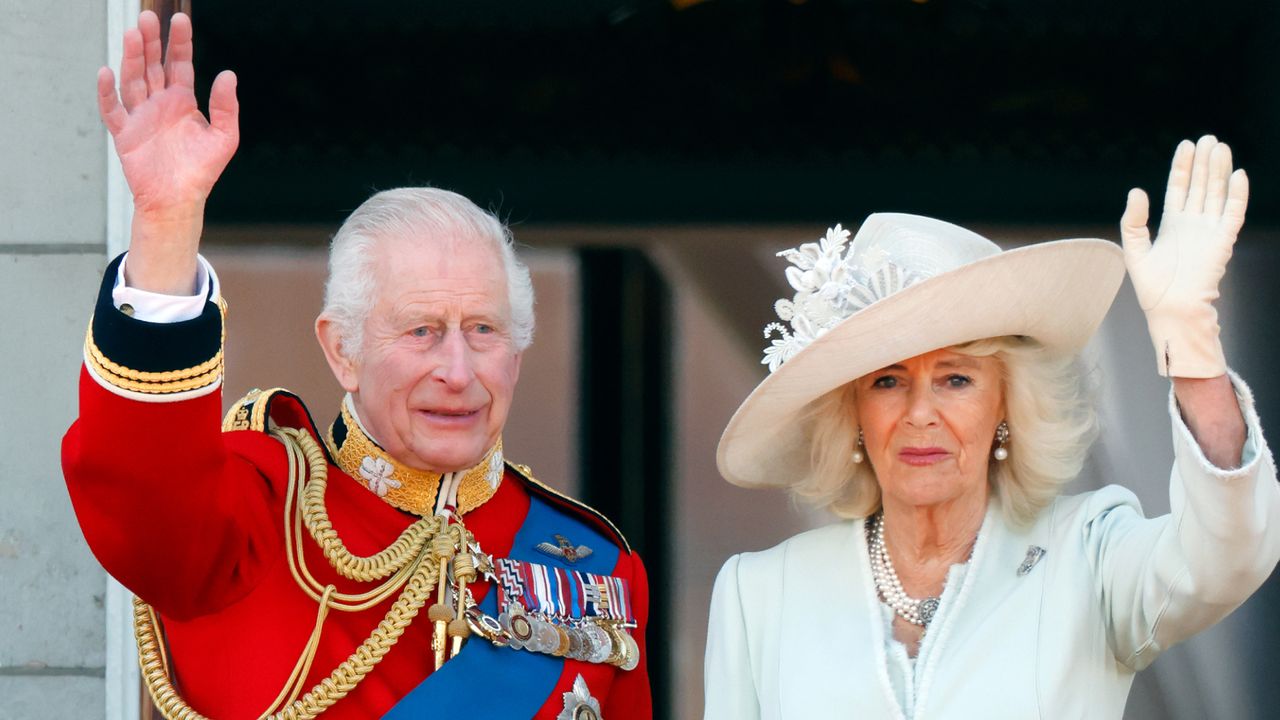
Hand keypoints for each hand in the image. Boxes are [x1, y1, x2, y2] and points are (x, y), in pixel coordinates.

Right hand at [98, 11, 238, 292]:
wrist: (178, 200)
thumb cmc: (202, 171)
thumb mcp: (224, 137)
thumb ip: (226, 106)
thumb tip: (228, 74)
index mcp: (183, 102)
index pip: (180, 64)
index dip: (179, 42)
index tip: (179, 19)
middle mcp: (160, 104)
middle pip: (153, 65)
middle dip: (151, 42)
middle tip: (148, 17)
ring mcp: (140, 117)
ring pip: (133, 80)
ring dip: (132, 57)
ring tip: (132, 34)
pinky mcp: (124, 133)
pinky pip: (113, 108)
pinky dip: (108, 91)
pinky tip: (107, 72)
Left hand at [1119, 135, 1246, 377]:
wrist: (1171, 309)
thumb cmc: (1152, 286)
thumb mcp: (1135, 248)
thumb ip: (1134, 220)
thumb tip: (1137, 190)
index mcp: (1172, 224)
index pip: (1179, 187)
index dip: (1183, 166)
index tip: (1186, 144)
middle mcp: (1192, 224)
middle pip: (1200, 185)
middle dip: (1204, 162)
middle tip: (1208, 138)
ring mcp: (1209, 231)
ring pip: (1216, 194)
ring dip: (1219, 171)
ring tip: (1221, 147)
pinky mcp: (1222, 242)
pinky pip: (1232, 214)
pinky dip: (1237, 195)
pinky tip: (1238, 175)